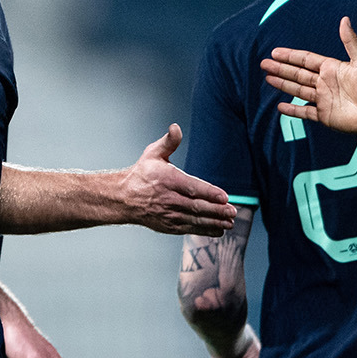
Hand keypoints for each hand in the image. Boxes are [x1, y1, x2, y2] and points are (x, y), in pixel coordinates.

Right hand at [122, 124, 236, 236]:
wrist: (123, 198)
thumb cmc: (141, 174)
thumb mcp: (152, 154)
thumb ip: (169, 142)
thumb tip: (176, 127)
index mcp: (168, 179)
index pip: (192, 187)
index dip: (209, 193)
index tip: (224, 197)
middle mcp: (169, 199)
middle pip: (196, 206)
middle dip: (217, 211)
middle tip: (233, 212)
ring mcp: (169, 214)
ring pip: (195, 220)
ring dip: (214, 222)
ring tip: (229, 223)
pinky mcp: (169, 226)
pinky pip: (189, 229)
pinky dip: (205, 230)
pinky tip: (218, 230)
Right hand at [261, 17, 356, 135]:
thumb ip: (350, 41)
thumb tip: (344, 19)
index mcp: (331, 69)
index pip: (305, 60)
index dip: (290, 56)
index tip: (275, 52)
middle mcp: (325, 83)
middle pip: (297, 74)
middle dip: (280, 69)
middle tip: (264, 64)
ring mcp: (323, 99)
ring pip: (298, 91)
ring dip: (282, 85)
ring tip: (267, 79)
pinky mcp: (324, 116)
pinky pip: (304, 112)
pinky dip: (292, 110)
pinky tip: (280, 107)